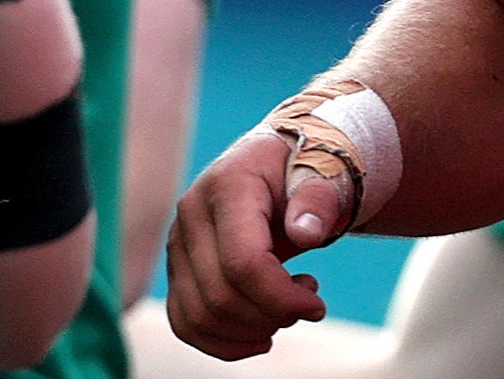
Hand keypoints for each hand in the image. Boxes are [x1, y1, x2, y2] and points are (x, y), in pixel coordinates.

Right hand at [163, 130, 353, 360]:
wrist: (282, 161)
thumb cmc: (308, 169)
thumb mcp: (325, 171)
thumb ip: (320, 197)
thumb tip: (306, 234)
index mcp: (228, 185)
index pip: (243, 262)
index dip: (281, 297)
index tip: (317, 306)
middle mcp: (191, 213)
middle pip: (220, 296)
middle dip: (271, 316)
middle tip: (308, 305)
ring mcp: (178, 242)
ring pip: (198, 316)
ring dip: (250, 331)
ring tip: (287, 309)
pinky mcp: (178, 268)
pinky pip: (184, 322)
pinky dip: (222, 342)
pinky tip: (261, 336)